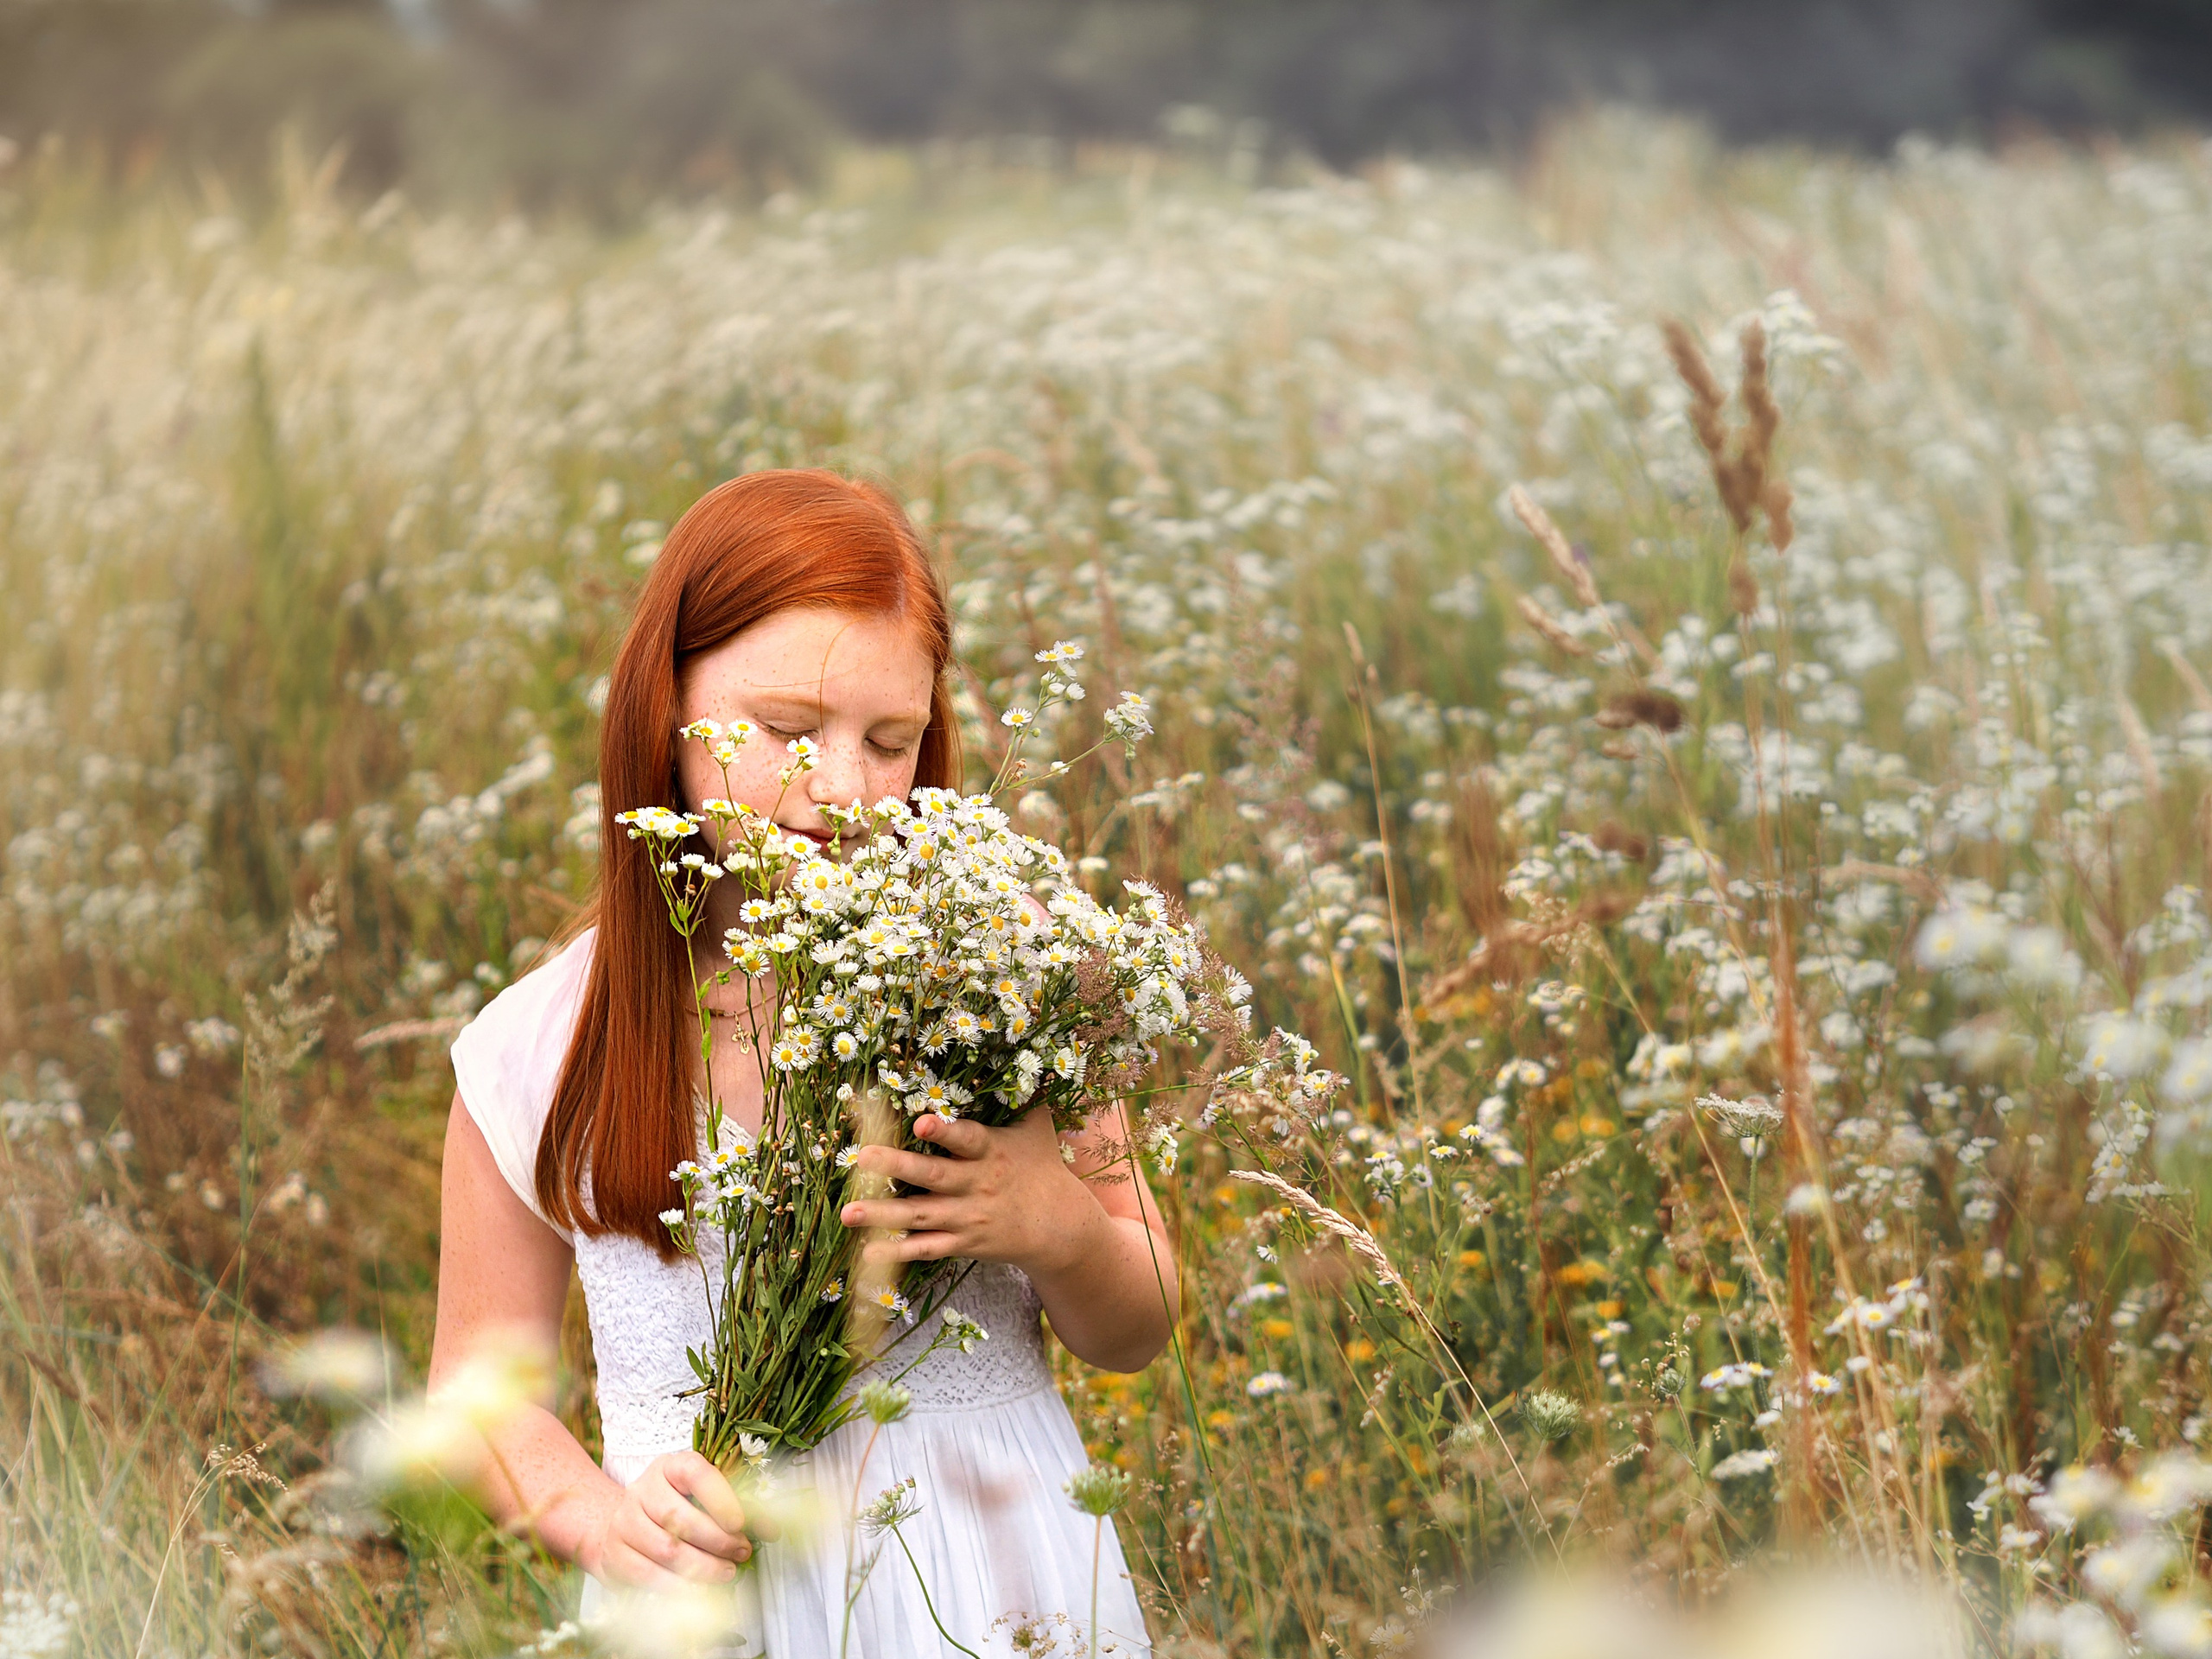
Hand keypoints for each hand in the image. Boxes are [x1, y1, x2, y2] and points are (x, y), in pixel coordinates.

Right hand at [578, 1450, 754, 1590]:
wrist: (622, 1528)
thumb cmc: (676, 1510)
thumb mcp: (705, 1499)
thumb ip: (738, 1509)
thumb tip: (772, 1530)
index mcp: (670, 1466)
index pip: (695, 1473)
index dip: (719, 1497)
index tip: (741, 1523)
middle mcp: (643, 1489)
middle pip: (679, 1516)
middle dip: (717, 1540)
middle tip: (742, 1552)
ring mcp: (625, 1521)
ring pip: (665, 1548)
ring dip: (702, 1566)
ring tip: (727, 1573)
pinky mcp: (615, 1553)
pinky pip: (647, 1573)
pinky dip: (676, 1585)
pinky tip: (697, 1589)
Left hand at [839, 1111, 1094, 1276]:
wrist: (1060, 1227)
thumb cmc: (1042, 1167)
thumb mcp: (1037, 1129)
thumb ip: (1024, 1096)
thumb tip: (1025, 1051)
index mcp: (991, 1152)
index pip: (967, 1139)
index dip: (944, 1131)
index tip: (921, 1120)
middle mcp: (975, 1185)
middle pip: (933, 1175)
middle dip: (897, 1166)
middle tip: (862, 1157)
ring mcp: (966, 1217)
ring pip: (920, 1215)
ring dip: (882, 1214)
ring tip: (848, 1212)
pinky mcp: (961, 1242)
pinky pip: (926, 1248)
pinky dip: (897, 1251)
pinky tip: (867, 1251)